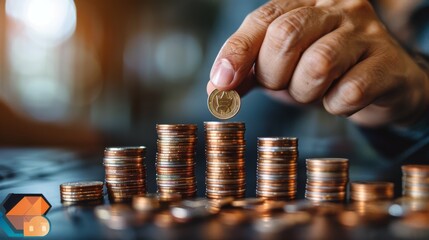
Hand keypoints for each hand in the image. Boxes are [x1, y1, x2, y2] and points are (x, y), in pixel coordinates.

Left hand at [207, 0, 428, 126]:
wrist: (381, 83)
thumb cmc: (324, 72)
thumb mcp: (281, 68)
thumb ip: (248, 73)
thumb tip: (214, 90)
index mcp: (305, 4)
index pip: (262, 20)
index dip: (237, 52)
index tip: (220, 84)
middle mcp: (336, 9)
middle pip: (286, 36)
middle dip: (274, 74)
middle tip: (283, 86)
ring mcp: (366, 33)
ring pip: (318, 64)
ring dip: (306, 92)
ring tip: (315, 92)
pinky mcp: (387, 63)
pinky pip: (349, 92)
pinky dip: (336, 106)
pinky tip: (341, 99)